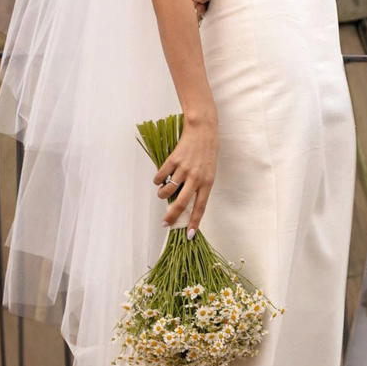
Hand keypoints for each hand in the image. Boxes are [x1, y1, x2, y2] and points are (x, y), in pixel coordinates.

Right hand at [153, 114, 217, 235]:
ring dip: (162, 194)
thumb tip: (185, 204)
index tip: (189, 235)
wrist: (203, 130)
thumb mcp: (209, 172)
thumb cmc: (207, 153)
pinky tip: (159, 180)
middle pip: (181, 203)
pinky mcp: (173, 160)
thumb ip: (199, 187)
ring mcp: (184, 169)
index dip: (194, 222)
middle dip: (171, 216)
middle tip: (165, 223)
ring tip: (162, 193)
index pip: (200, 207)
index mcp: (207, 182)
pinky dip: (157, 180)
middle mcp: (196, 178)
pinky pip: (161, 176)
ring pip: (167, 190)